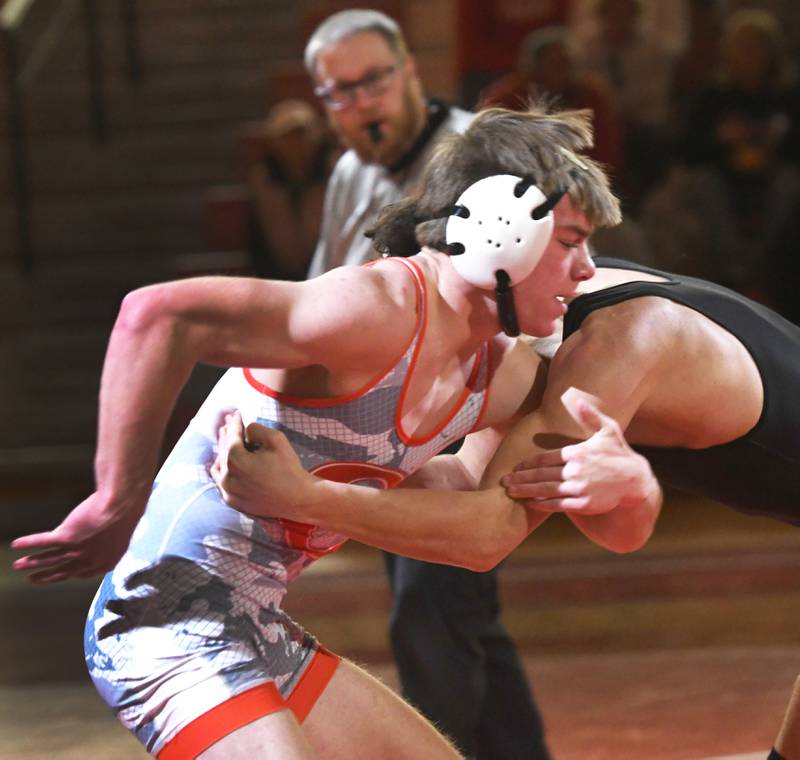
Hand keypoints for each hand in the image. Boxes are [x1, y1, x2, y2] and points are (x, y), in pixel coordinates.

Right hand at [11, 492, 142, 583]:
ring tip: (18, 565)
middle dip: (47, 576)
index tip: (62, 574)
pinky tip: (16, 544)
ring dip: (31, 562)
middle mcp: (90, 561)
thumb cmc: (128, 511)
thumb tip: (111, 533)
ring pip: (49, 558)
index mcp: (107, 561)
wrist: (123, 503)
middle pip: (63, 571)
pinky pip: (42, 542)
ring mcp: (77, 550)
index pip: (85, 573)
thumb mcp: (124, 531)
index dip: (71, 574)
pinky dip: (28, 543)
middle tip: (33, 579)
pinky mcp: (66, 537)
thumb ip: (113, 539)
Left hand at [211, 411, 315, 518]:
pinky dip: (224, 470)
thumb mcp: (277, 440)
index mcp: (236, 461)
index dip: (235, 422)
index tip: (237, 414)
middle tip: (228, 424)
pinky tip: (227, 464)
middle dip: (227, 435)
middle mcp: (227, 478)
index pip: (231, 436)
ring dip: (223, 453)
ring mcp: (228, 492)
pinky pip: (222, 482)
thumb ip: (256, 429)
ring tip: (227, 442)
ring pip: (220, 467)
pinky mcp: (232, 502)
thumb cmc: (289, 469)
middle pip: (223, 451)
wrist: (298, 499)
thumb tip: (245, 429)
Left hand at [501, 387, 657, 514]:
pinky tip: (529, 503)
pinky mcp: (583, 504)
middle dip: (520, 477)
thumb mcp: (608, 430)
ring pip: (546, 490)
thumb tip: (576, 398)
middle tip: (504, 480)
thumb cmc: (619, 453)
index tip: (516, 466)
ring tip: (510, 492)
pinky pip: (558, 505)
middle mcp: (575, 470)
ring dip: (525, 491)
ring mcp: (579, 488)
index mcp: (577, 452)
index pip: (546, 457)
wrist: (635, 482)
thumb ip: (590, 416)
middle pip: (541, 474)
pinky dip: (542, 504)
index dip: (528, 463)